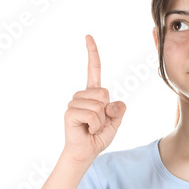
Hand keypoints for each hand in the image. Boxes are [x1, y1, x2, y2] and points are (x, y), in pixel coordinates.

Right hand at [63, 35, 125, 162]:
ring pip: (99, 106)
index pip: (94, 70)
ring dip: (101, 122)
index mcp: (93, 94)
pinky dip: (95, 126)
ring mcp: (74, 103)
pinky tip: (87, 130)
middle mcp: (82, 95)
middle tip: (98, 124)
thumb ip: (118, 110)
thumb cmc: (98, 136)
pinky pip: (93, 115)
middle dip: (108, 112)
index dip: (92, 53)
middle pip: (105, 94)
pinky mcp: (70, 112)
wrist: (85, 152)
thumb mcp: (115, 122)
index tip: (88, 36)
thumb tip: (110, 104)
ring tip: (92, 128)